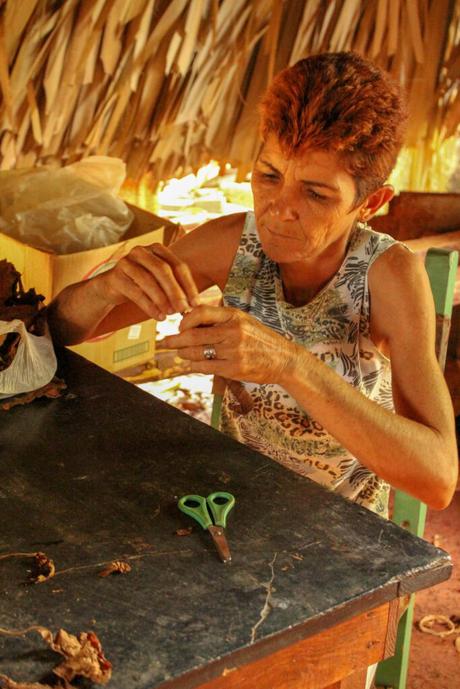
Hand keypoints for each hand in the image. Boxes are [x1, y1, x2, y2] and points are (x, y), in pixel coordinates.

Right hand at [93, 243, 199, 319]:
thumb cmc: (141, 284)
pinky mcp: (115, 276)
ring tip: (170, 314)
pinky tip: (158, 316)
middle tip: (183, 309)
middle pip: (163, 270)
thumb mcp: (159, 281)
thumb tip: (194, 305)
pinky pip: (135, 292)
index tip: (196, 303)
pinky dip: (149, 306)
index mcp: (157, 249)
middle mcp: (141, 251)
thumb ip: (175, 287)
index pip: (178, 266)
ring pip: (148, 281)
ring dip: (162, 300)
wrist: (110, 287)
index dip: (188, 285)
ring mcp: (126, 262)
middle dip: (175, 291)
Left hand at [162, 305, 295, 383]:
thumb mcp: (244, 320)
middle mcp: (233, 332)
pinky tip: (189, 365)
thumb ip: (220, 318)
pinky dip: (193, 367)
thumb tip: (190, 316)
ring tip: (179, 354)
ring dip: (183, 354)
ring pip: (197, 353)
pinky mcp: (234, 369)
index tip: (179, 326)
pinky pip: (205, 367)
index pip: (201, 312)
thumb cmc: (260, 339)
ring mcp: (234, 352)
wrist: (284, 360)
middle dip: (175, 340)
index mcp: (234, 316)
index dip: (184, 320)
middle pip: (193, 335)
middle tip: (164, 342)